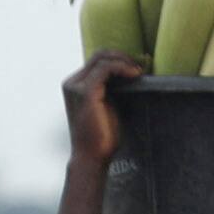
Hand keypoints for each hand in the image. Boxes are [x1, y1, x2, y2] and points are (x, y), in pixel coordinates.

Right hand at [64, 51, 141, 166]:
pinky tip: (134, 74)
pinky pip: (105, 69)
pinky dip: (121, 67)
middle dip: (122, 57)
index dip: (117, 59)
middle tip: (140, 67)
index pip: (97, 61)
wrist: (92, 158)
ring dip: (123, 61)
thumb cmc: (101, 137)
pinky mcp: (86, 93)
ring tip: (138, 71)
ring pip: (102, 59)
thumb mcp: (106, 107)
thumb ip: (110, 90)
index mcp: (75, 86)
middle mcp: (72, 83)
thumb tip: (128, 75)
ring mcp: (77, 87)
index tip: (136, 68)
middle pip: (99, 55)